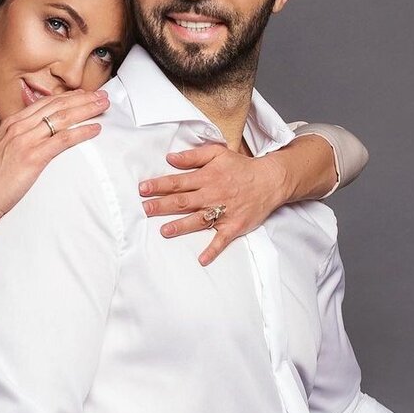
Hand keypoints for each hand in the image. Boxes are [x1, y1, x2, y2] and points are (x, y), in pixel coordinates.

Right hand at [0, 89, 108, 221]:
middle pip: (57, 105)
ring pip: (63, 117)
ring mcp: (26, 140)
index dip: (67, 97)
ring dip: (87, 109)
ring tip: (104, 106)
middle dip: (82, 98)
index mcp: (10, 123)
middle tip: (102, 95)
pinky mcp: (33, 157)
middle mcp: (19, 127)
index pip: (44, 103)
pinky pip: (63, 140)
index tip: (83, 94)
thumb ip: (9, 141)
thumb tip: (17, 140)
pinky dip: (82, 132)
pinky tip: (95, 129)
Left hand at [137, 134, 336, 265]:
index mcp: (207, 177)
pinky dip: (213, 250)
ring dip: (181, 226)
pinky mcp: (234, 226)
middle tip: (145, 209)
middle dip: (162, 205)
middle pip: (183, 202)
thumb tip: (170, 158)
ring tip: (164, 231)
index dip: (159, 185)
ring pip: (198, 220)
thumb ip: (193, 156)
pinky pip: (222, 240)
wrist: (270, 180)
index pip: (178, 182)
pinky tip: (202, 260)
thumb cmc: (241, 167)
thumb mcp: (218, 153)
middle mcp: (213, 195)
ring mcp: (224, 212)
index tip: (143, 189)